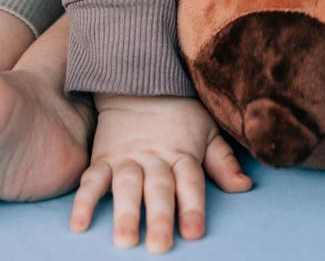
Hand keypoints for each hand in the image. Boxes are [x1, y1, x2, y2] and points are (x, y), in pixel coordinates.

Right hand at [70, 93, 251, 252]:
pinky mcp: (104, 158)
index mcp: (183, 153)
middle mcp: (156, 157)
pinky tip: (79, 223)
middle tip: (159, 245)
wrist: (141, 81)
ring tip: (124, 240)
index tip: (193, 232)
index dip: (192, 206)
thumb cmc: (180, 113)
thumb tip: (245, 186)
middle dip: (159, 216)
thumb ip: (223, 161)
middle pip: (159, 187)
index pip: (190, 182)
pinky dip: (84, 200)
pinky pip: (92, 179)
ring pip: (126, 185)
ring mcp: (128, 158)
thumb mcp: (207, 131)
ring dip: (125, 212)